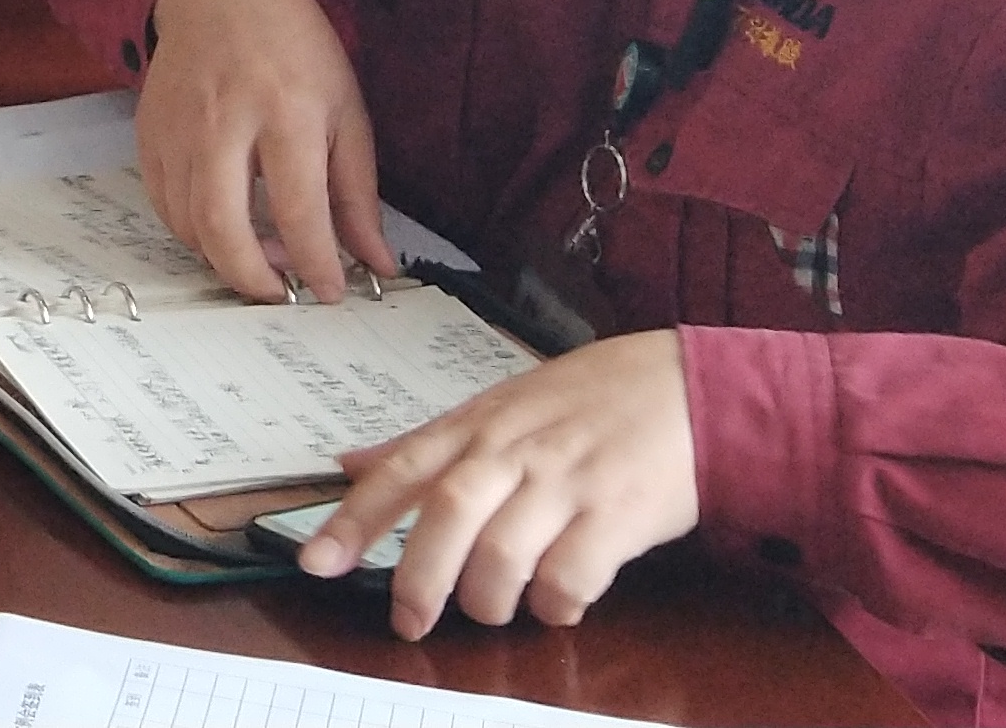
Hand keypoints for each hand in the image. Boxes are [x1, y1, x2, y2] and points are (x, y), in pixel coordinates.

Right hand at [137, 0, 398, 305]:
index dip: (317, 264)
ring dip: (225, 259)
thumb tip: (374, 262)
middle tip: (282, 293)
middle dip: (254, 278)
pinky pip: (164, 205)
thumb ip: (357, 193)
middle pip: (224, 227)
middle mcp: (227, 122)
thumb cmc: (293, 45)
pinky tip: (224, 226)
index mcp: (288, 111)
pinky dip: (193, 232)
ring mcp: (179, 129)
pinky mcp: (149, 133)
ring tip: (261, 257)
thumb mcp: (346, 108)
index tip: (332, 292)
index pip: (300, 210)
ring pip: (188, 224)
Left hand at [316, 332, 698, 637]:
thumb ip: (428, 444)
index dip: (354, 519)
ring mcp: (567, 481)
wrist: (690, 385)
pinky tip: (557, 603)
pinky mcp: (619, 514)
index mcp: (477, 425)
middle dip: (419, 580)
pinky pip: (570, 578)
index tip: (316, 564)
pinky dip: (555, 605)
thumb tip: (349, 463)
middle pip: (448, 516)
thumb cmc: (588, 399)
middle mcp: (515, 450)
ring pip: (503, 556)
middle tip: (409, 621)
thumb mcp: (499, 406)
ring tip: (494, 608)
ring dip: (490, 600)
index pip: (401, 470)